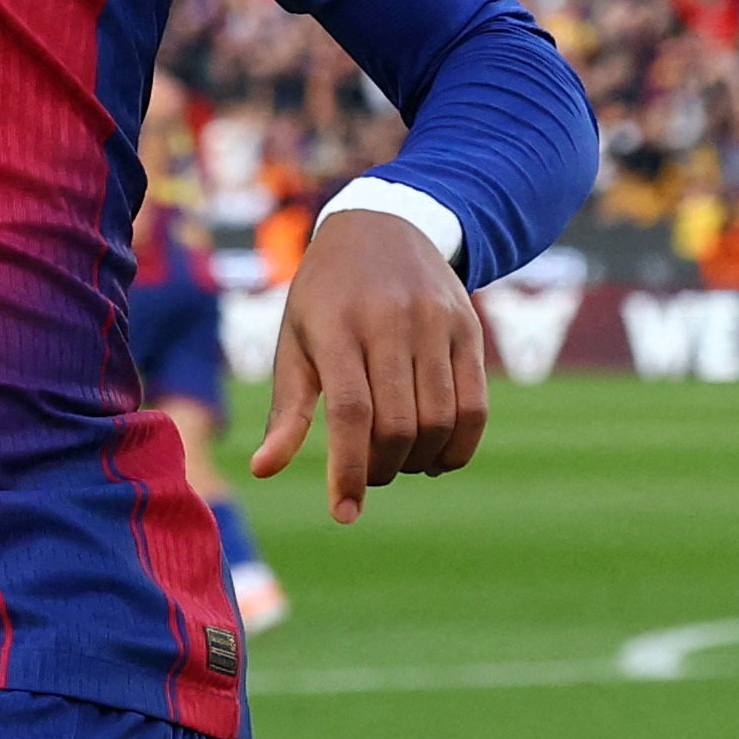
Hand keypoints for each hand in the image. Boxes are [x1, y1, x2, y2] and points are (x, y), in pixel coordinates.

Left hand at [249, 207, 488, 523]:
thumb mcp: (295, 339)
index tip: (344, 513)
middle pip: (399, 422)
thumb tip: (263, 470)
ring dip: (420, 460)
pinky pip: (475, 404)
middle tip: (370, 475)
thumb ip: (287, 408)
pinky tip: (438, 456)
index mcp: (337, 324)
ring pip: (440, 418)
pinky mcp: (468, 329)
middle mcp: (390, 320)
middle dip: (383, 468)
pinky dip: (460, 444)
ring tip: (400, 461)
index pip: (352, 412)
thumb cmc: (326, 295)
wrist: (383, 225)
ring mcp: (435, 323)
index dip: (350, 470)